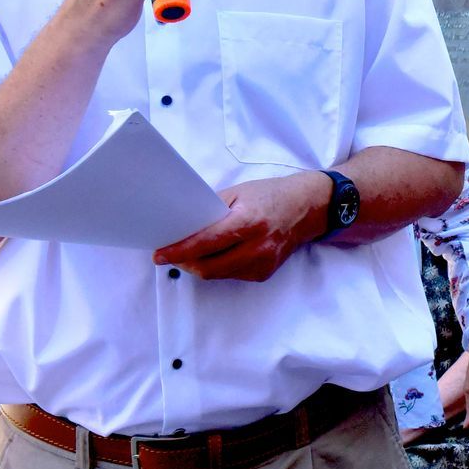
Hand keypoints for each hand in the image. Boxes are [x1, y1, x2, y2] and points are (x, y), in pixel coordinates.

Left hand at [154, 173, 327, 281]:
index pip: (205, 243)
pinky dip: (219, 267)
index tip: (159, 255)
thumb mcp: (239, 193)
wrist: (308, 208)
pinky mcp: (264, 273)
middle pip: (208, 267)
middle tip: (171, 255)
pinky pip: (231, 275)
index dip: (179, 251)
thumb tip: (183, 225)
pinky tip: (220, 254)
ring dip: (200, 266)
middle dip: (185, 262)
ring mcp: (263, 263)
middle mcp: (258, 246)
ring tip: (192, 253)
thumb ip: (211, 210)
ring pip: (218, 274)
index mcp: (249, 221)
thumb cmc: (271, 196)